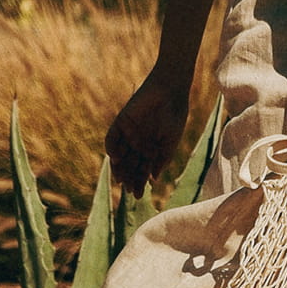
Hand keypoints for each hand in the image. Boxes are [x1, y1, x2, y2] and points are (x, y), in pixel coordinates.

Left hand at [104, 74, 189, 197]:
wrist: (170, 92)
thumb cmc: (174, 116)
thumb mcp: (170, 142)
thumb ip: (162, 159)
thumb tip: (153, 179)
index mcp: (151, 150)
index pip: (142, 171)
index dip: (139, 183)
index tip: (137, 196)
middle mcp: (138, 144)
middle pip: (129, 166)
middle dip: (128, 179)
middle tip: (128, 190)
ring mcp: (128, 134)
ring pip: (119, 155)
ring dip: (118, 168)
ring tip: (120, 179)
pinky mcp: (121, 122)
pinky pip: (112, 138)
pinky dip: (112, 148)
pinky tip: (116, 158)